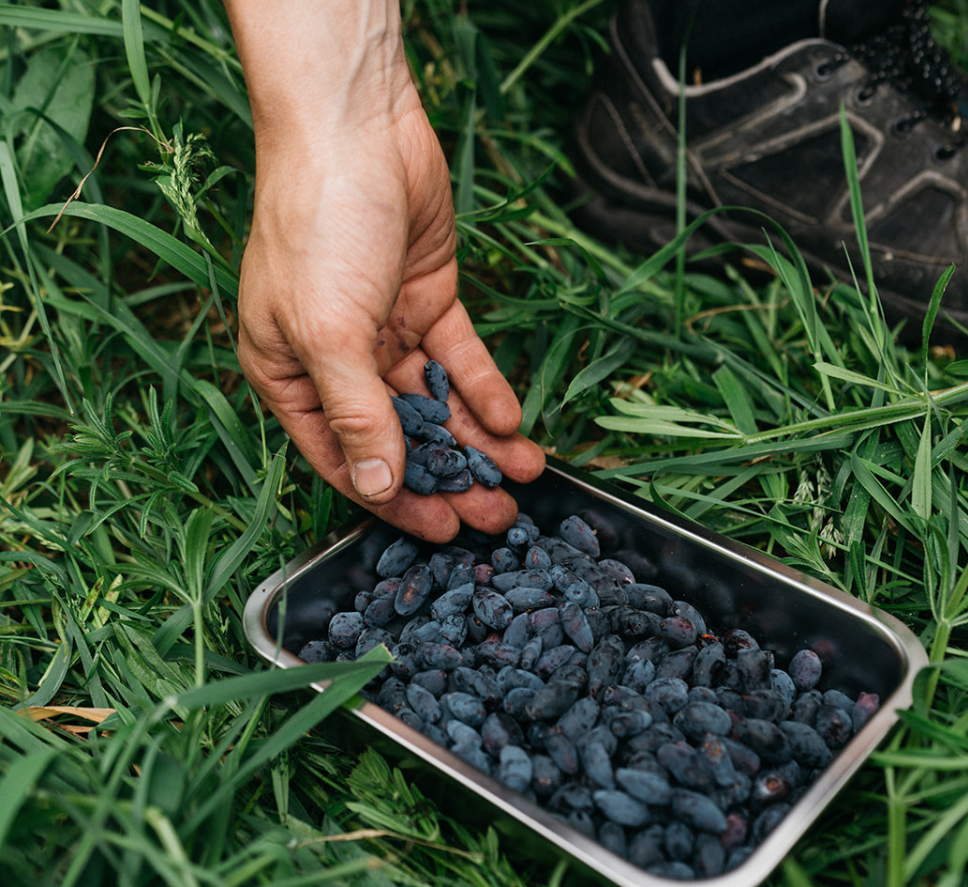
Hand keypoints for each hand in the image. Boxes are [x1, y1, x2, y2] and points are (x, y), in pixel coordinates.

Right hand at [225, 1, 544, 541]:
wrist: (356, 128)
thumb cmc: (317, 228)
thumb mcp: (327, 333)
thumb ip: (356, 414)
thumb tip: (378, 485)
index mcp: (293, 377)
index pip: (348, 459)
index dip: (397, 499)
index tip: (444, 531)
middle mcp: (339, 363)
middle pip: (402, 438)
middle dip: (451, 478)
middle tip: (499, 515)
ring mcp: (385, 332)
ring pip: (438, 404)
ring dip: (479, 441)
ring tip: (526, 474)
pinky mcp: (428, 302)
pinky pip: (460, 360)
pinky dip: (485, 389)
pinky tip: (511, 421)